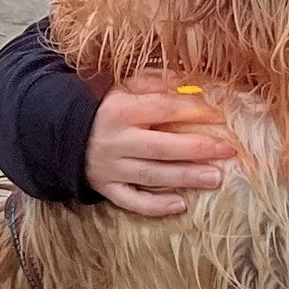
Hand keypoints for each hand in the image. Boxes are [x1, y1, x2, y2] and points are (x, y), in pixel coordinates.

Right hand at [82, 78, 241, 217]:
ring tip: (216, 178)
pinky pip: (131, 201)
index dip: (194, 111)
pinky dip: (155, 206)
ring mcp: (110, 168)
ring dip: (186, 178)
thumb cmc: (101, 106)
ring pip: (152, 176)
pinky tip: (181, 205)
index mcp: (119, 110)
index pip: (163, 109)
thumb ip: (154, 83)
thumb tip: (191, 82)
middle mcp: (115, 141)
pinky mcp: (105, 187)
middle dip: (197, 149)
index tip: (221, 114)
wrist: (60, 133)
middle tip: (228, 150)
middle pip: (162, 147)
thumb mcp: (121, 86)